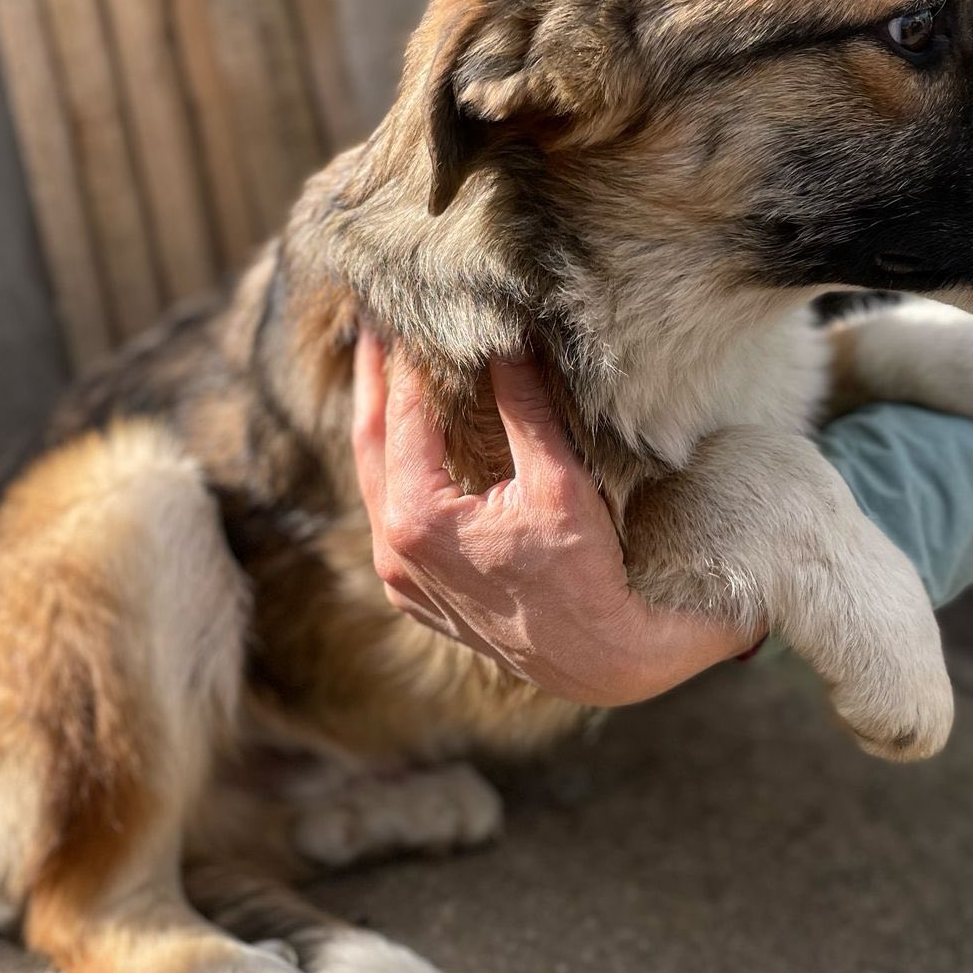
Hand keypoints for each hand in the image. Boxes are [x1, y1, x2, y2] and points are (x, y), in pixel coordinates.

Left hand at [351, 330, 763, 705]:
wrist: (602, 662)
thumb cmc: (586, 577)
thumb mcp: (558, 484)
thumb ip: (523, 407)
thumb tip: (507, 338)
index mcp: (416, 520)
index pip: (401, 414)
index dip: (406, 357)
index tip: (407, 309)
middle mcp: (392, 551)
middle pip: (370, 442)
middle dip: (374, 380)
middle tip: (374, 321)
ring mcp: (400, 577)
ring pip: (376, 481)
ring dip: (383, 424)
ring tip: (388, 369)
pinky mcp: (415, 592)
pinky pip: (391, 514)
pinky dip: (398, 469)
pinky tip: (414, 441)